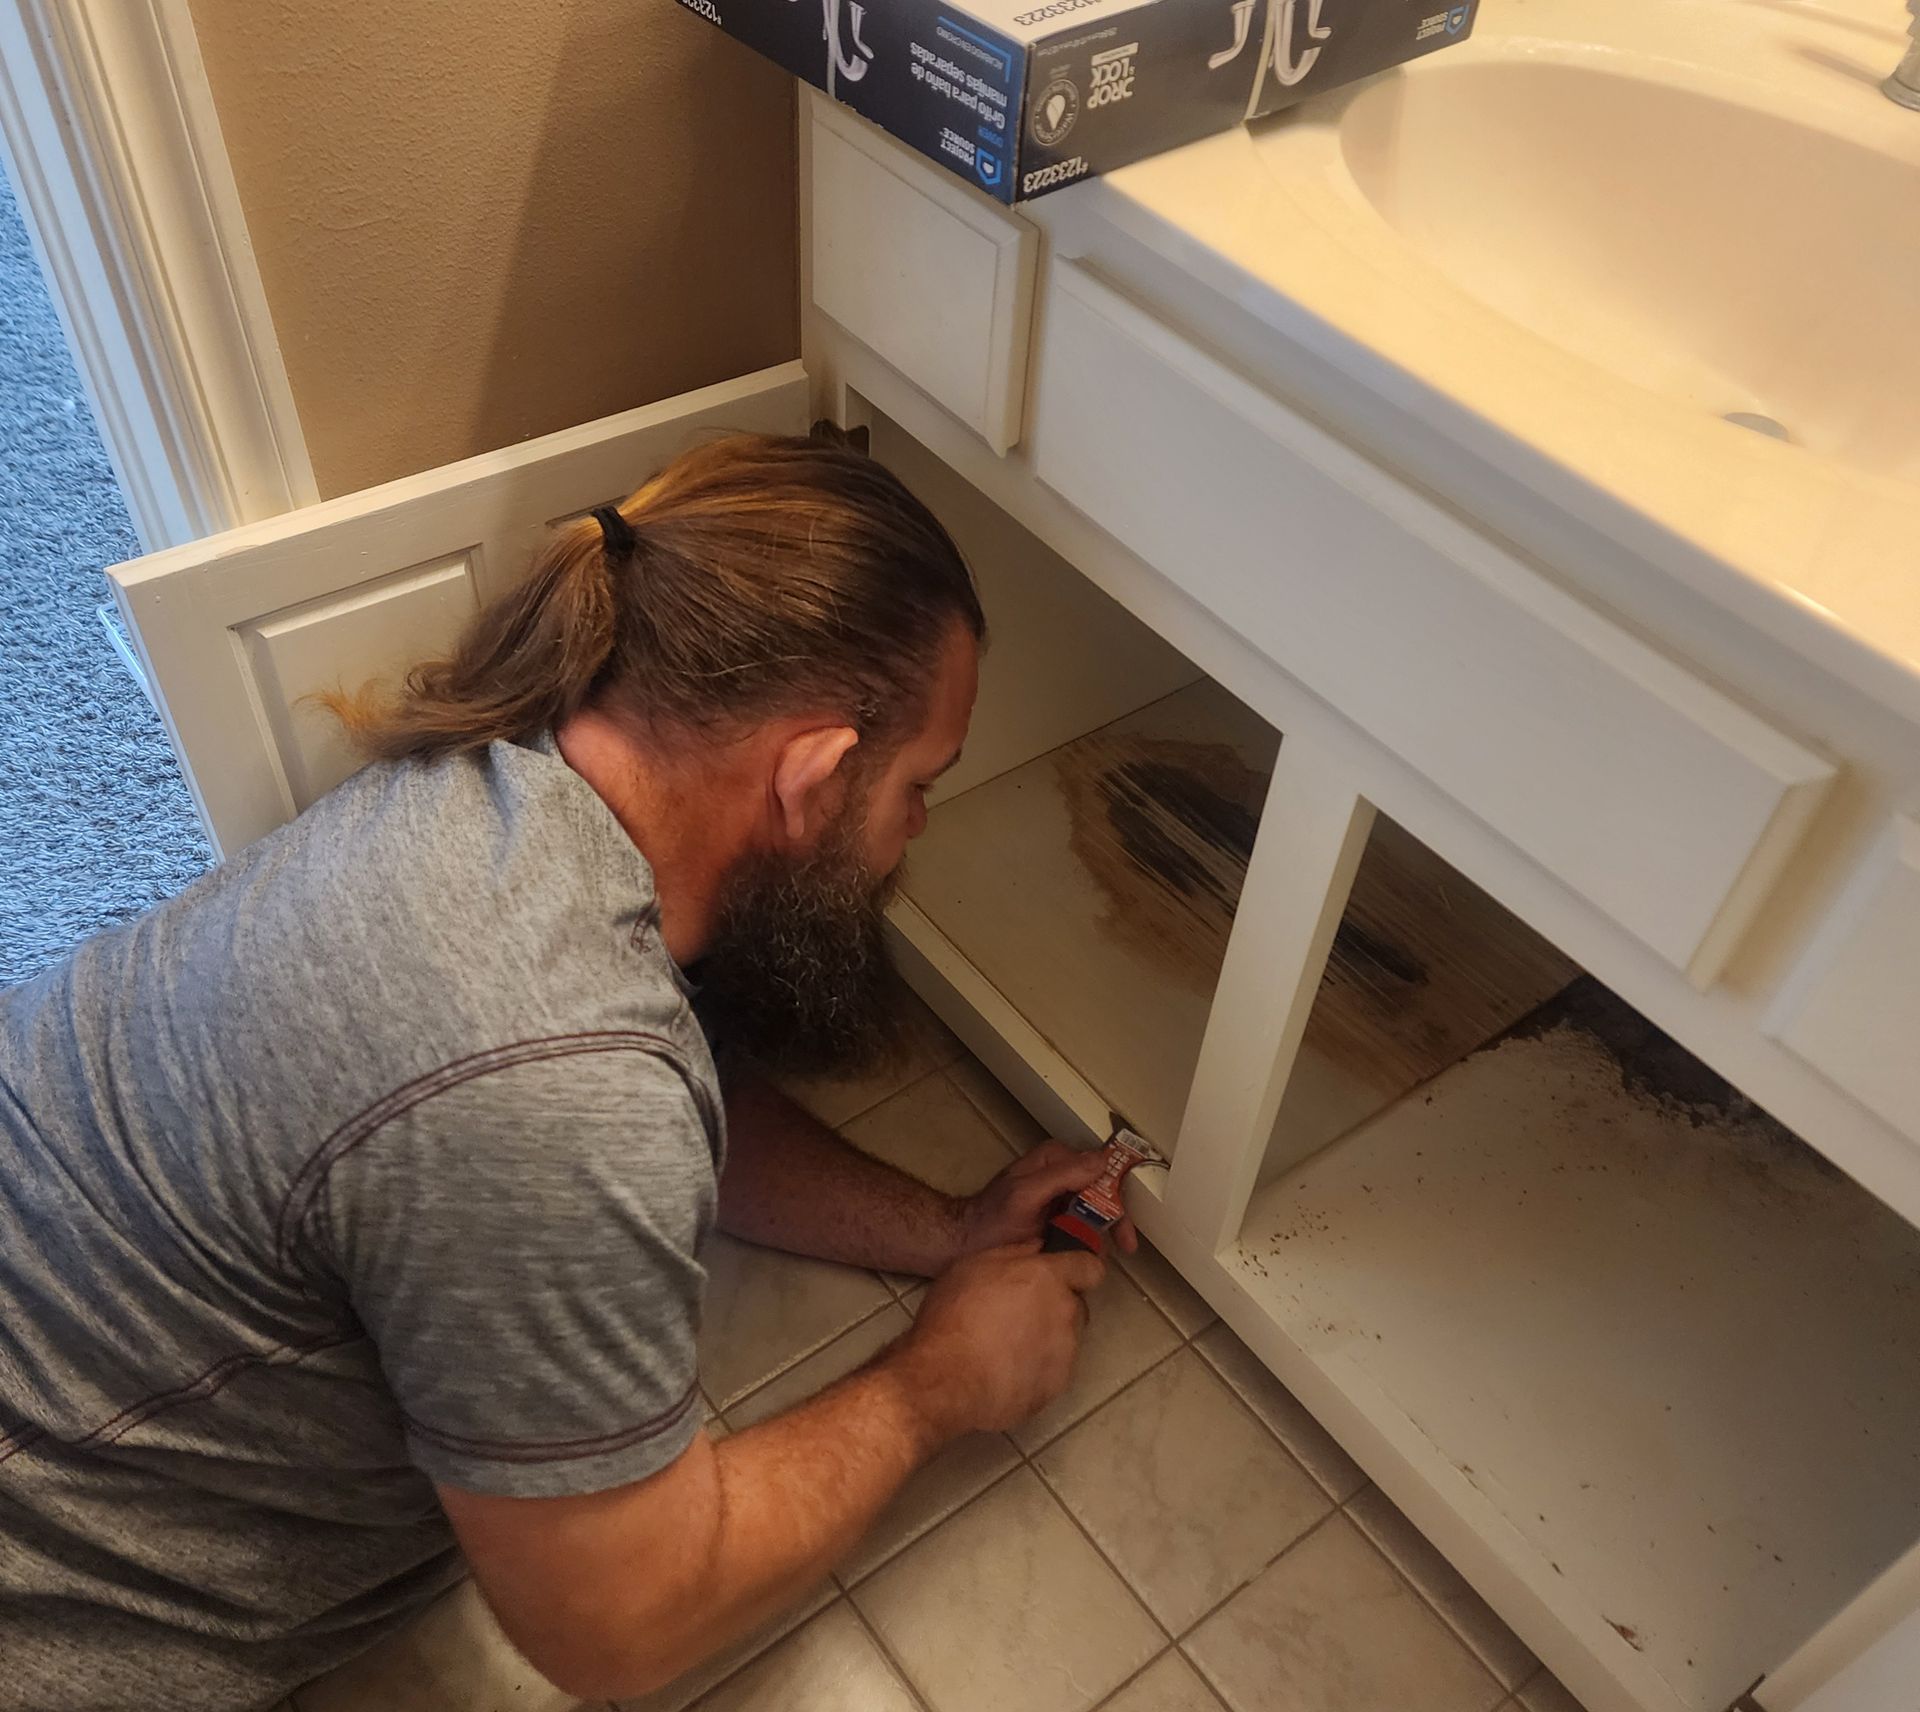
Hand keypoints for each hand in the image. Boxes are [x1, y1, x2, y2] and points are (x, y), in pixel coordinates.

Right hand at [888, 1240, 1105, 1438]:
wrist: (948, 1380)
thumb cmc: (955, 1315)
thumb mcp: (972, 1266)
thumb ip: (1013, 1253)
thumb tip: (1037, 1247)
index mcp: (1049, 1278)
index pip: (1091, 1268)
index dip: (1077, 1270)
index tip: (1058, 1276)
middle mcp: (1066, 1313)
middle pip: (1076, 1305)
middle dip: (1056, 1307)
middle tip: (1019, 1314)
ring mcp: (1066, 1354)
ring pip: (1066, 1339)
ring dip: (1046, 1339)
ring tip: (1007, 1347)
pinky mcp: (1057, 1387)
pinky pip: (1053, 1370)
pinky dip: (1037, 1369)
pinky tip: (1005, 1372)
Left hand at [960, 1142, 1138, 1256]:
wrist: (965, 1244)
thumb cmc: (991, 1218)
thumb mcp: (1025, 1194)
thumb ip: (1061, 1175)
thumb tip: (1102, 1162)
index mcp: (1055, 1158)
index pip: (1100, 1169)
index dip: (1117, 1197)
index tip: (1124, 1227)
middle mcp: (1061, 1173)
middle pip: (1101, 1190)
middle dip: (1115, 1219)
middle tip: (1125, 1247)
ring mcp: (1058, 1196)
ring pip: (1094, 1209)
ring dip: (1103, 1232)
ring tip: (1103, 1256)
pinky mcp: (1055, 1217)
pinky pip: (1081, 1225)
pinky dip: (1089, 1240)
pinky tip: (1089, 1257)